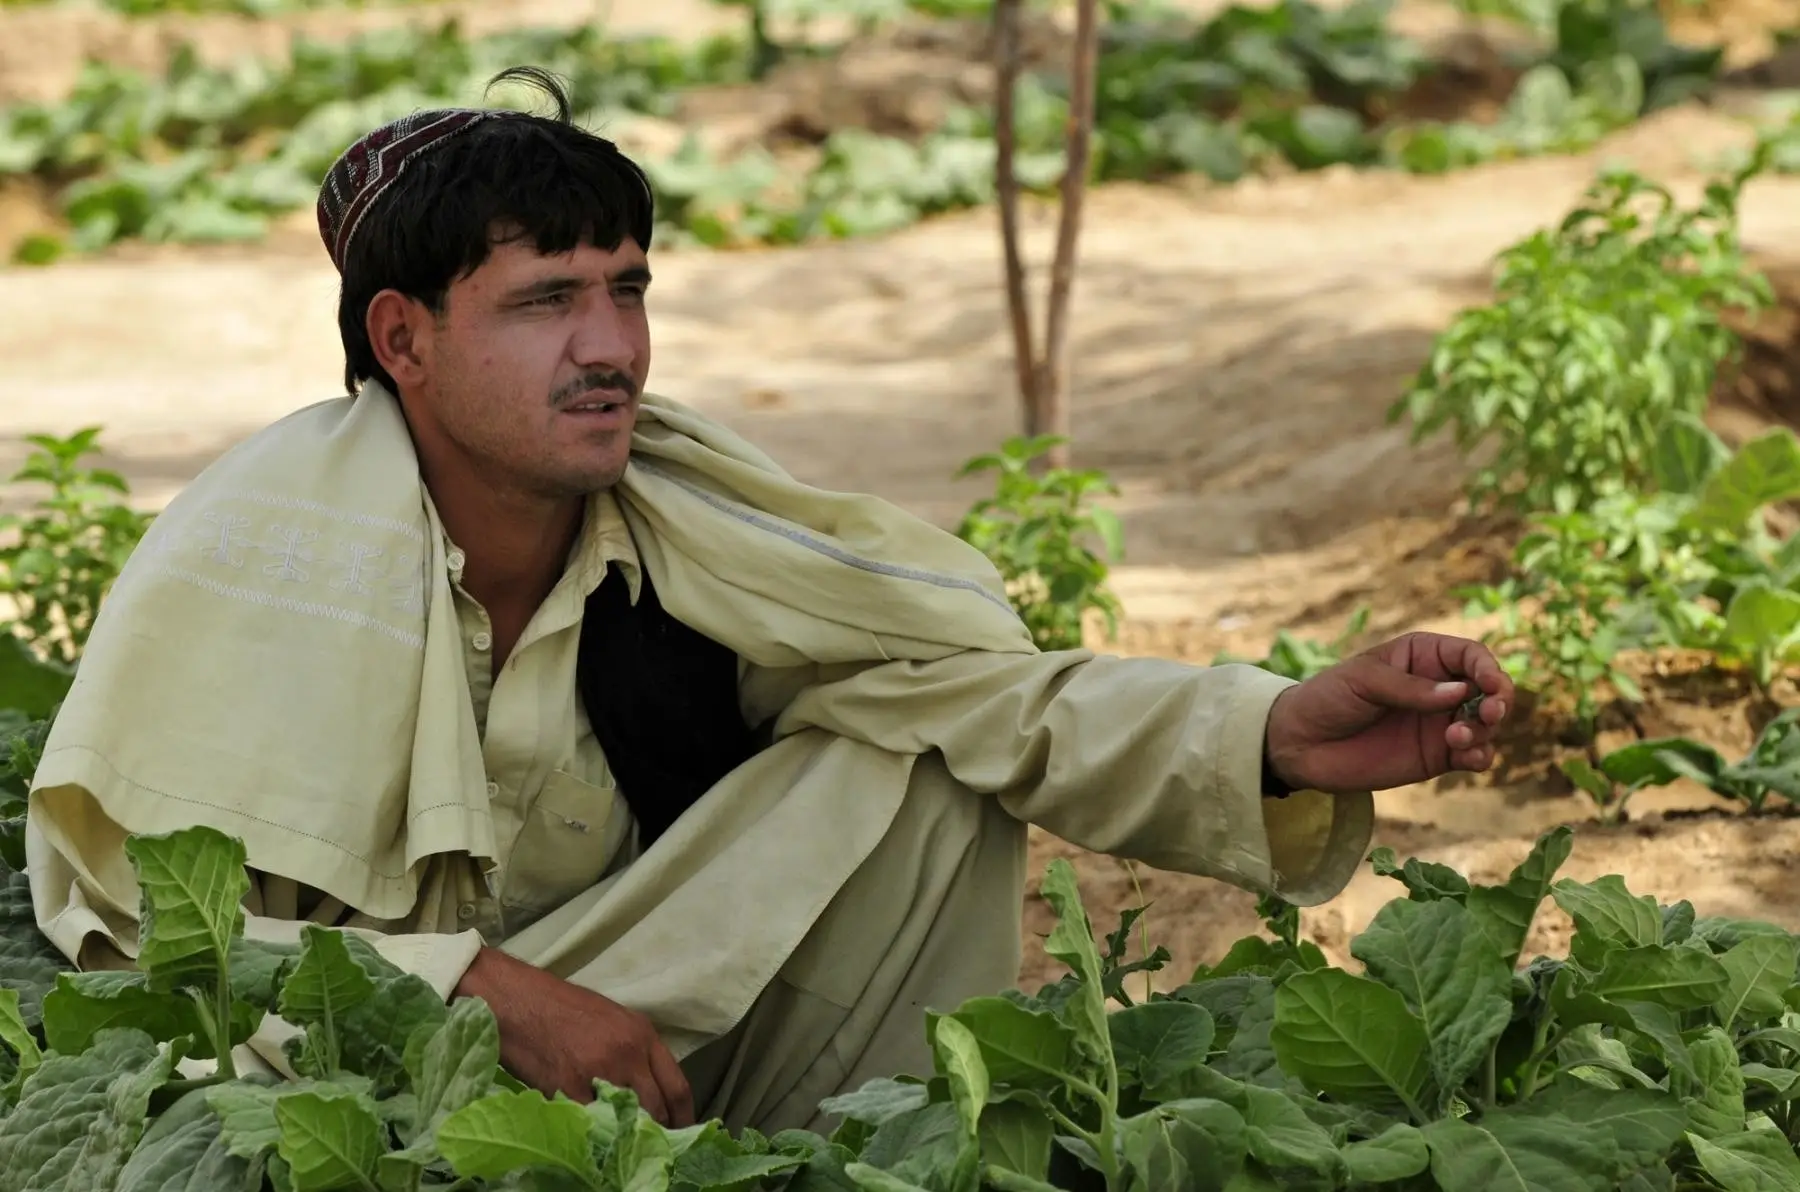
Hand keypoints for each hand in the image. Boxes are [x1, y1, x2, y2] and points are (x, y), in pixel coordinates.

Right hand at [453, 946, 694, 1126]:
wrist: (521, 1002)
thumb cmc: (564, 1008)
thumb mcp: (613, 1020)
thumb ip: (636, 1052)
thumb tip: (649, 1089)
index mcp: (643, 1035)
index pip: (678, 1086)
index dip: (684, 1116)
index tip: (683, 1132)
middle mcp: (628, 1054)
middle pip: (657, 1108)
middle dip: (658, 1130)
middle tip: (652, 1143)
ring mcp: (600, 1073)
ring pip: (626, 1120)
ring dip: (626, 1133)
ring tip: (622, 1139)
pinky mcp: (569, 1090)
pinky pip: (592, 1123)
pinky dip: (595, 1133)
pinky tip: (592, 1137)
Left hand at [1262, 631, 1514, 793]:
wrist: (1301, 744)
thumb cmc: (1328, 698)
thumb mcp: (1363, 681)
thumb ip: (1410, 688)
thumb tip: (1461, 693)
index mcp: (1423, 656)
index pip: (1471, 655)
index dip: (1487, 668)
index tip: (1488, 685)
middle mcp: (1439, 687)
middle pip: (1489, 689)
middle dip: (1498, 700)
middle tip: (1488, 714)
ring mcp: (1440, 722)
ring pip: (1486, 724)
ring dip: (1485, 730)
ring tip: (1455, 737)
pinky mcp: (1437, 756)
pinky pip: (1474, 755)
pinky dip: (1481, 756)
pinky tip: (1468, 757)